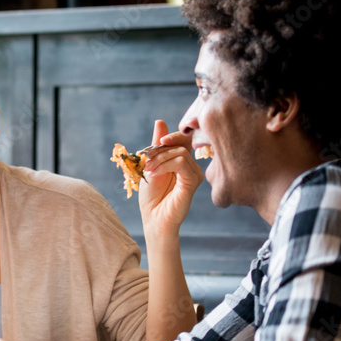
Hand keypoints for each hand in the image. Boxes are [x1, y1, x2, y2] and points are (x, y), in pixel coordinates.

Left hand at [139, 120, 202, 238]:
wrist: (153, 218)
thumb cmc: (152, 196)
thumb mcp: (150, 165)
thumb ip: (156, 145)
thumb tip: (161, 121)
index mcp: (181, 161)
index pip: (184, 139)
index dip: (172, 136)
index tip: (159, 141)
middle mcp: (191, 166)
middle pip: (181, 143)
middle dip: (160, 149)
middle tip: (146, 162)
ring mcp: (193, 174)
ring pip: (180, 152)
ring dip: (160, 159)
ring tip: (149, 171)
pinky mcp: (193, 182)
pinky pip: (181, 163)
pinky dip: (165, 165)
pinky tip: (155, 174)